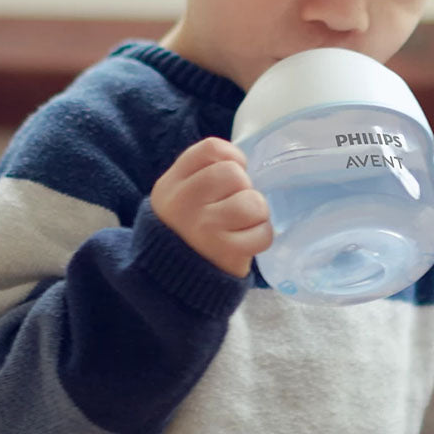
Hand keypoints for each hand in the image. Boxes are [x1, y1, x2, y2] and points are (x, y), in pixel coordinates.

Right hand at [150, 138, 271, 277]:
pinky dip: (261, 237)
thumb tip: (241, 163)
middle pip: (233, 173)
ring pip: (252, 201)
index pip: (210, 149)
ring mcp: (203, 227)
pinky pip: (263, 232)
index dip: (232, 156)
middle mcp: (183, 202)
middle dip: (243, 188)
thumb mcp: (177, 199)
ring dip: (257, 213)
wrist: (172, 285)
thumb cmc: (184, 233)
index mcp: (171, 185)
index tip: (235, 171)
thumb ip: (200, 175)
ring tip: (243, 224)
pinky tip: (246, 242)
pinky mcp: (225, 251)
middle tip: (234, 206)